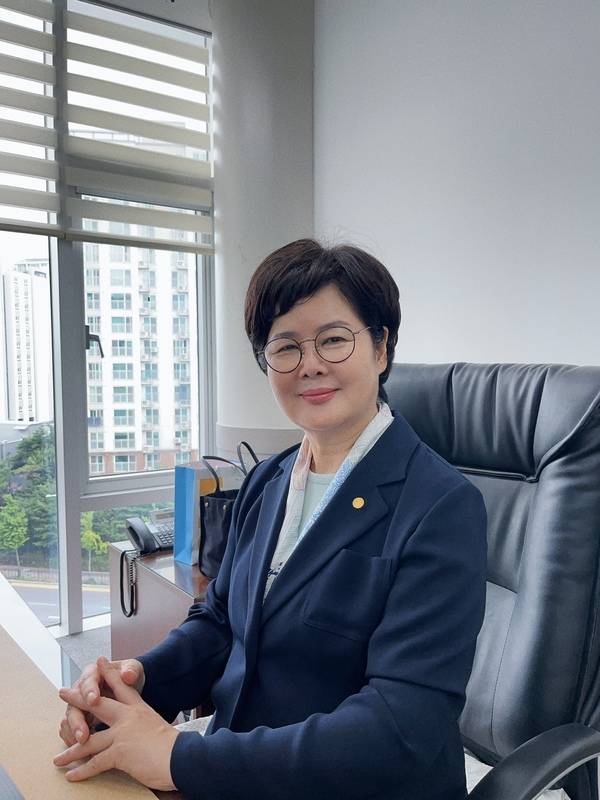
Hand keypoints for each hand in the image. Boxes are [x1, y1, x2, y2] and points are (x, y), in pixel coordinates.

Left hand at [54, 657, 177, 790]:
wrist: (182, 757)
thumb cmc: (174, 747)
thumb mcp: (158, 726)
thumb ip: (142, 724)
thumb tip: (135, 731)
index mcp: (139, 709)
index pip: (123, 686)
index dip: (110, 673)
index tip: (100, 661)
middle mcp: (129, 717)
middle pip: (98, 703)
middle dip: (79, 698)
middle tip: (63, 692)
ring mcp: (123, 732)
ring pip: (90, 739)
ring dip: (71, 751)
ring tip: (57, 759)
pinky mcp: (120, 750)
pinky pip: (95, 761)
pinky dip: (82, 771)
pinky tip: (72, 775)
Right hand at [58, 656, 143, 745]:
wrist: (130, 687)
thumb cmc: (129, 675)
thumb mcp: (132, 670)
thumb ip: (131, 671)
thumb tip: (128, 675)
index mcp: (93, 673)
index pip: (87, 680)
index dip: (89, 690)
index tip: (93, 699)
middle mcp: (81, 690)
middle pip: (74, 705)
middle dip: (77, 721)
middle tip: (83, 735)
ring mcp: (78, 706)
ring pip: (69, 721)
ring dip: (74, 735)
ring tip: (82, 747)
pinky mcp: (79, 720)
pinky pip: (69, 732)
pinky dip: (73, 741)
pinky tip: (80, 753)